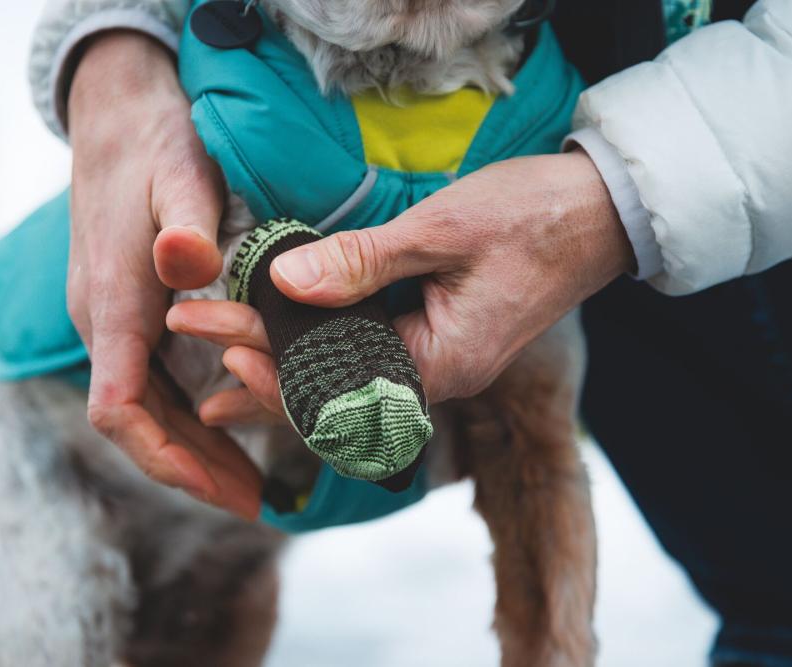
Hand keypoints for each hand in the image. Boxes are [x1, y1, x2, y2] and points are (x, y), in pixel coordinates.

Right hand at [67, 31, 259, 518]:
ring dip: (192, 451)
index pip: (120, 409)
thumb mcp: (181, 175)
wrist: (119, 116)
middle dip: (191, 470)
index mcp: (114, 304)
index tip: (222, 490)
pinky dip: (189, 417)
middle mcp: (105, 324)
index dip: (167, 458)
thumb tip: (185, 258)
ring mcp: (113, 320)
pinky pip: (154, 384)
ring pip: (146, 410)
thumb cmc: (155, 145)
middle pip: (137, 424)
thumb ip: (185, 223)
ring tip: (249, 484)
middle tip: (255, 503)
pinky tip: (229, 428)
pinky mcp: (129, 313)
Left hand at [171, 151, 632, 416]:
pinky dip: (318, 358)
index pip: (339, 386)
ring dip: (282, 374)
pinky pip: (365, 362)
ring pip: (345, 384)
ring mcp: (437, 362)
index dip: (274, 372)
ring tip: (216, 383)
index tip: (220, 345)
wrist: (598, 214)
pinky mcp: (436, 339)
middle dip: (260, 371)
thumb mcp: (443, 231)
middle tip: (193, 339)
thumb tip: (285, 284)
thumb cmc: (532, 217)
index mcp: (441, 363)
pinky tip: (282, 354)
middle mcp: (436, 377)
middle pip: (333, 393)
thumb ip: (364, 262)